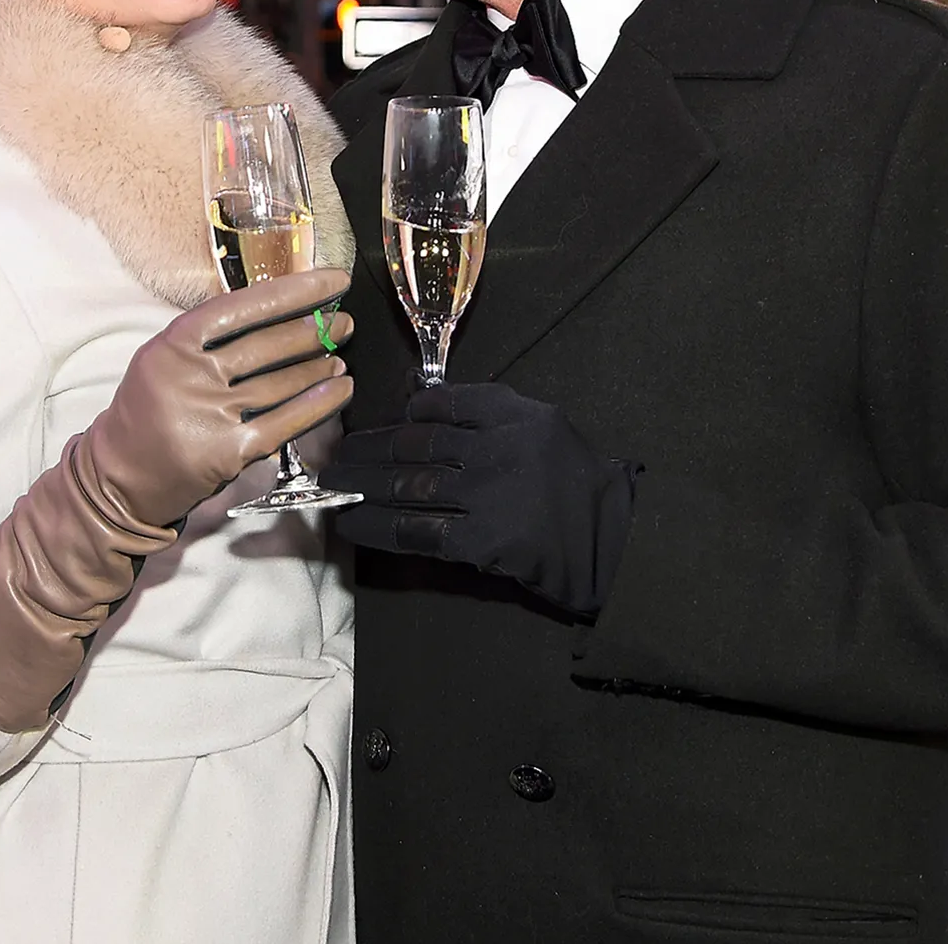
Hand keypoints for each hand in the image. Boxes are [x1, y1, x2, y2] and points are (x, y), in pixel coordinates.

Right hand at [80, 266, 354, 528]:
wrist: (118, 478)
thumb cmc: (149, 412)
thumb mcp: (167, 361)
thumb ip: (212, 340)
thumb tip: (280, 313)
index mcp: (174, 342)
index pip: (243, 307)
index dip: (294, 291)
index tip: (332, 282)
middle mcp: (191, 374)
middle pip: (267, 345)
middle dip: (315, 331)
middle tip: (343, 323)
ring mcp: (209, 414)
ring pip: (280, 383)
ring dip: (319, 367)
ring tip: (339, 358)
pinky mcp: (227, 452)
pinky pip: (284, 422)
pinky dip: (318, 404)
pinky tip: (340, 390)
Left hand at [323, 383, 637, 617]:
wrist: (613, 544)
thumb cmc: (576, 486)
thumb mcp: (543, 429)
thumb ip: (489, 416)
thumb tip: (419, 407)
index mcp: (516, 415)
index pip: (446, 403)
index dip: (404, 414)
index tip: (380, 424)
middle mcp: (500, 447)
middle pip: (418, 443)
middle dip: (370, 450)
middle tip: (335, 458)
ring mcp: (491, 494)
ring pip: (411, 485)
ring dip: (364, 487)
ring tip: (334, 488)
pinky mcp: (484, 540)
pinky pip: (418, 530)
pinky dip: (379, 528)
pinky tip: (353, 526)